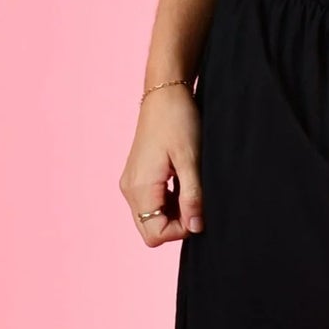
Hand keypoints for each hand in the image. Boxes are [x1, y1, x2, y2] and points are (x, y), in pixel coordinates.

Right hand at [119, 82, 203, 246]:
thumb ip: (192, 196)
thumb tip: (196, 227)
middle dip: (176, 223)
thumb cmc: (179, 121)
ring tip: (190, 186)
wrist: (165, 94)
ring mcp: (131, 183)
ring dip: (173, 212)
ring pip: (151, 218)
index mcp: (140, 187)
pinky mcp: (136, 176)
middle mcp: (130, 189)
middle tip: (196, 200)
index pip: (155, 234)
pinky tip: (182, 183)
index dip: (181, 230)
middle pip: (150, 230)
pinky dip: (168, 202)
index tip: (198, 209)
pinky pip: (150, 203)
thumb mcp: (191, 160)